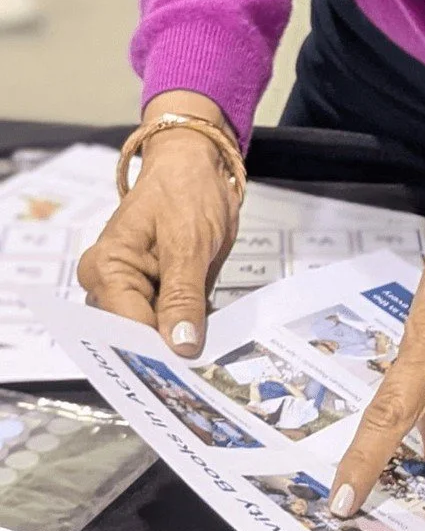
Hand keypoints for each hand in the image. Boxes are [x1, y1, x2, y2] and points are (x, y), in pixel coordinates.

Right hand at [76, 96, 242, 355]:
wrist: (193, 162)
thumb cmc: (185, 189)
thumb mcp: (190, 241)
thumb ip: (183, 295)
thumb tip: (180, 346)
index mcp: (106, 267)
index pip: (127, 325)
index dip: (158, 349)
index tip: (189, 368)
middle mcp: (107, 283)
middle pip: (136, 333)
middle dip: (169, 348)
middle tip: (205, 366)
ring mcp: (129, 288)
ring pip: (154, 330)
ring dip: (182, 338)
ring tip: (213, 348)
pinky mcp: (152, 289)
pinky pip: (168, 317)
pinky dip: (188, 324)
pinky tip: (210, 332)